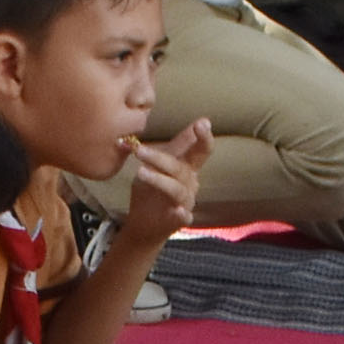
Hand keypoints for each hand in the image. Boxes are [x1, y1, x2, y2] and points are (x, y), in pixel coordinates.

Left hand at [120, 120, 214, 240]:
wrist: (143, 224)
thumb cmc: (153, 190)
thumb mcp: (161, 164)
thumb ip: (176, 145)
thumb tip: (197, 118)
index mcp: (187, 167)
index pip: (200, 150)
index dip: (203, 138)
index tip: (202, 123)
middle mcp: (189, 183)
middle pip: (181, 168)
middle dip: (165, 158)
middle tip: (141, 150)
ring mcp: (185, 202)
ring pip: (176, 189)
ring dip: (159, 180)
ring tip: (140, 173)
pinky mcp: (178, 221)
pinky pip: (183, 217)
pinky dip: (181, 214)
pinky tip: (177, 211)